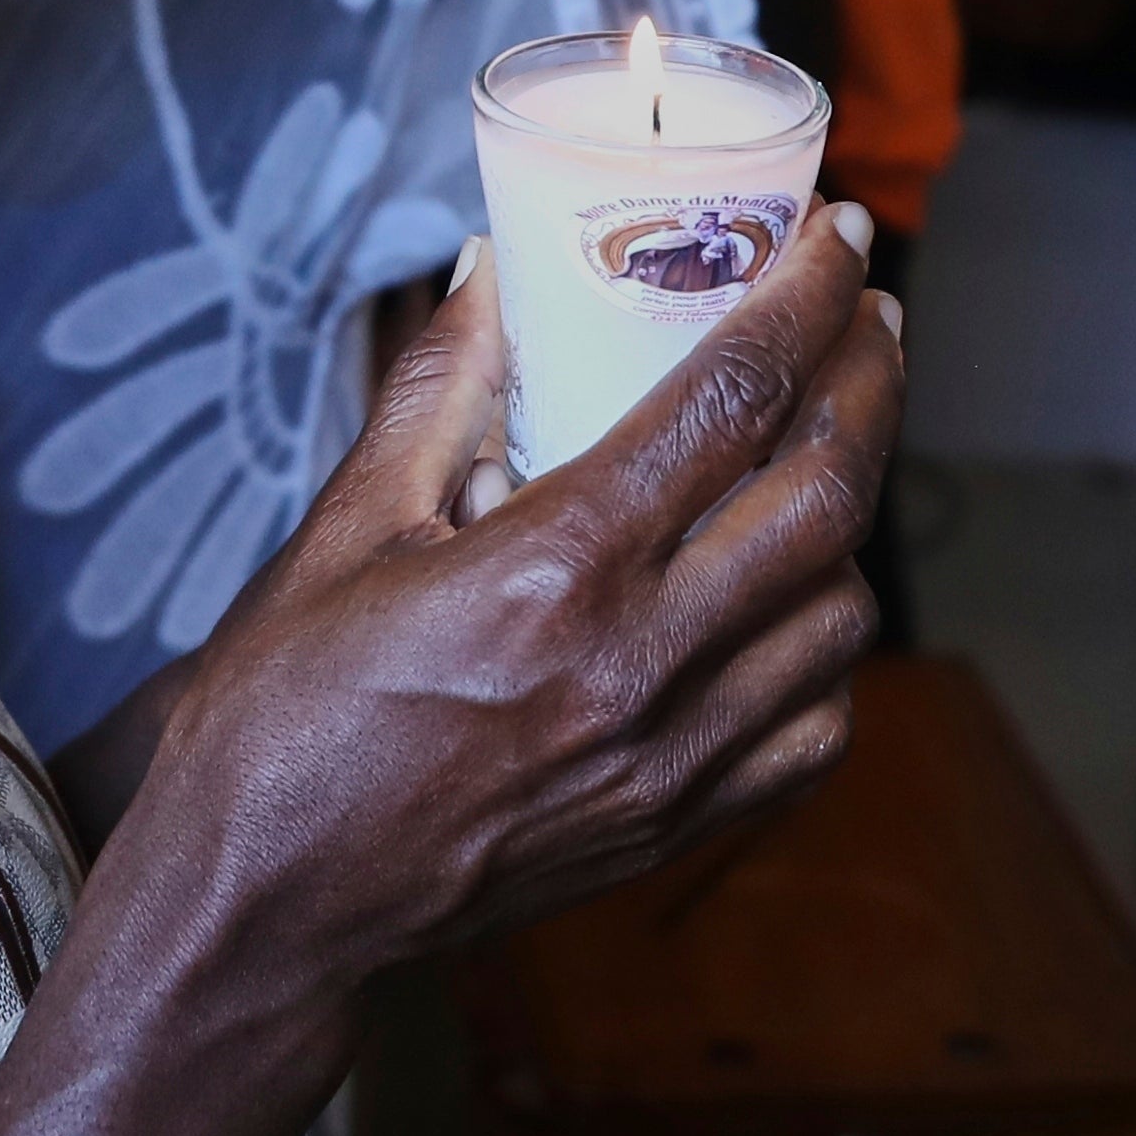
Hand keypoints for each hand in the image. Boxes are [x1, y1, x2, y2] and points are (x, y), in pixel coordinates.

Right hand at [124, 212, 895, 999]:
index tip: (838, 234)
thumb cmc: (284, 715)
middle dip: (870, 378)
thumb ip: (437, 391)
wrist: (265, 901)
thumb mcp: (346, 526)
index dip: (808, 297)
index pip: (735, 398)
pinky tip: (784, 601)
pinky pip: (817, 726)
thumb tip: (493, 271)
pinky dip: (823, 649)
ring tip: (818, 451)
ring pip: (842, 612)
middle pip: (827, 491)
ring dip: (849, 516)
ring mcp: (673, 758)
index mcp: (554, 570)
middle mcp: (638, 664)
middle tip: (870, 315)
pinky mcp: (678, 825)